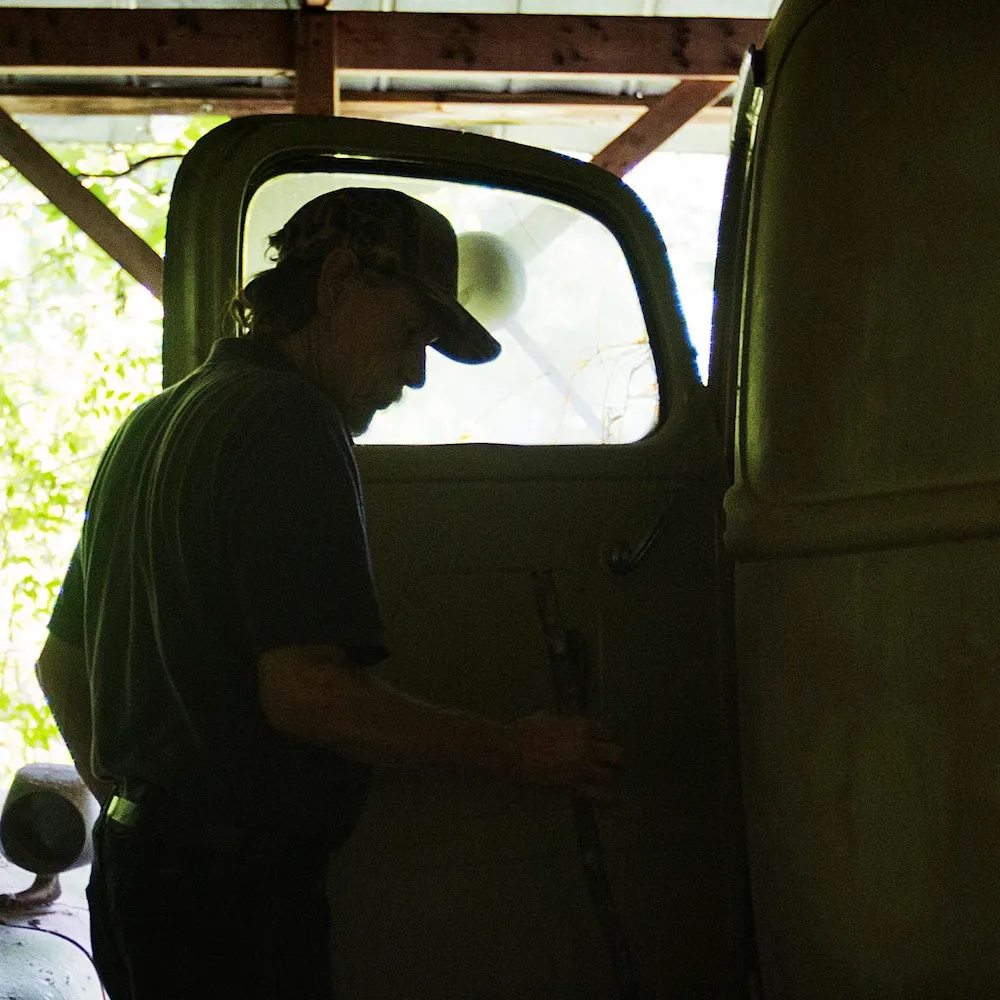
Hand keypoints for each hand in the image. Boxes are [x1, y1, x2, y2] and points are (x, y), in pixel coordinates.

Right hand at [504, 713, 622, 802]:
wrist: (510, 750)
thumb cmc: (523, 731)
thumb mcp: (547, 718)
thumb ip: (564, 723)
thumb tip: (569, 727)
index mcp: (581, 726)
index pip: (607, 734)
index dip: (604, 742)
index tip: (601, 748)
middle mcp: (586, 745)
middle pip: (617, 754)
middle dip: (615, 761)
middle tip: (608, 766)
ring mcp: (581, 766)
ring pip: (610, 775)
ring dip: (606, 778)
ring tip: (602, 782)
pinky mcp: (572, 784)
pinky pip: (599, 795)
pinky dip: (608, 799)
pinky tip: (613, 801)